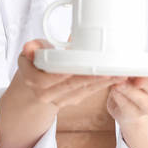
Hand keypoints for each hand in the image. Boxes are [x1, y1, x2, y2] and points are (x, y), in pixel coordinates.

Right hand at [0, 39, 123, 147]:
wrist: (35, 86)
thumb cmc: (36, 64)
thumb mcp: (30, 53)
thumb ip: (33, 49)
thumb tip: (30, 47)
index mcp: (33, 80)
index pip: (47, 79)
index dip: (62, 74)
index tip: (75, 67)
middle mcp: (46, 94)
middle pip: (70, 85)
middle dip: (89, 77)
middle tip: (107, 69)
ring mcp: (60, 100)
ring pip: (82, 90)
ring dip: (101, 82)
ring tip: (117, 73)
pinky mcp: (73, 100)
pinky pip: (89, 92)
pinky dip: (103, 84)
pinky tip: (116, 77)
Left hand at [106, 70, 147, 127]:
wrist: (131, 107)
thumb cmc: (138, 84)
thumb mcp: (143, 73)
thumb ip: (143, 66)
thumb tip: (133, 59)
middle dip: (147, 82)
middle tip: (136, 77)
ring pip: (141, 100)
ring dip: (129, 90)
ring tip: (119, 82)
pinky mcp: (132, 115)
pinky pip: (126, 106)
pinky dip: (119, 97)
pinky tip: (114, 90)